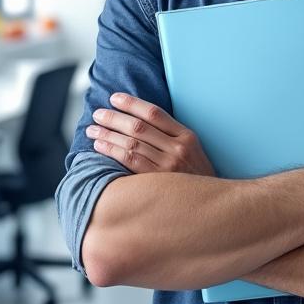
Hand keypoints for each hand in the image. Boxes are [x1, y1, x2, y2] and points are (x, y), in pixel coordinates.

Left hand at [86, 93, 215, 175]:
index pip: (154, 112)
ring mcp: (168, 165)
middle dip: (114, 118)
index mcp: (186, 135)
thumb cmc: (195, 176)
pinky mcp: (158, 182)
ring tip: (93, 130)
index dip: (132, 103)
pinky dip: (113, 151)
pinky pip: (130, 162)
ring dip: (108, 134)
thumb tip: (138, 122)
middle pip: (139, 126)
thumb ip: (171, 136)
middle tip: (98, 114)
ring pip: (132, 143)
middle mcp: (178, 148)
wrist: (210, 204)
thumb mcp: (192, 150)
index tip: (115, 98)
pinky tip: (100, 146)